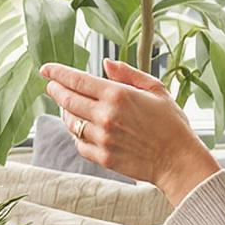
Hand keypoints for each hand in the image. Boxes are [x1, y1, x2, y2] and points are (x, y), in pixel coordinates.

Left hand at [41, 59, 219, 207]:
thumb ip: (129, 74)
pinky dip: (77, 134)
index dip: (57, 73)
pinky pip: (79, 143)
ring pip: (70, 122)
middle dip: (55, 90)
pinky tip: (82, 129)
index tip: (46, 69)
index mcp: (117, 95)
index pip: (77, 80)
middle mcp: (105, 116)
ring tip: (68, 106)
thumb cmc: (171, 124)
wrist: (178, 161)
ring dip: (65, 112)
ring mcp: (101, 138)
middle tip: (51, 85)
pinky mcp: (102, 157)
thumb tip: (106, 63)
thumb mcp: (156, 90)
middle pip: (67, 100)